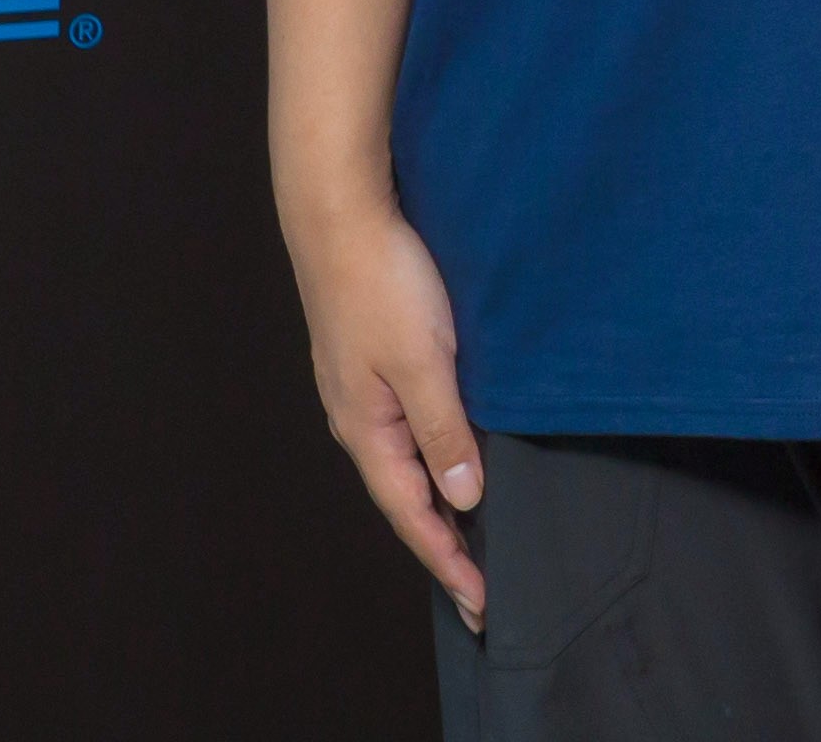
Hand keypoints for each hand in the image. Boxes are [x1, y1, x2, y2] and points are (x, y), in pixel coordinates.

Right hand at [284, 192, 484, 621]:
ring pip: (405, 464)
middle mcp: (358, 420)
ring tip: (469, 539)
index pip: (412, 514)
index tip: (481, 603)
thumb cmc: (383, 284)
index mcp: (367, 430)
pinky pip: (405, 429)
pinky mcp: (371, 362)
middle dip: (442, 545)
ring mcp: (361, 391)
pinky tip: (452, 459)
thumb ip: (443, 430)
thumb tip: (463, 499)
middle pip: (406, 498)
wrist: (339, 215)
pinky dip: (431, 458)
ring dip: (437, 505)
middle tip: (479, 591)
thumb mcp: (424, 362)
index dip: (447, 560)